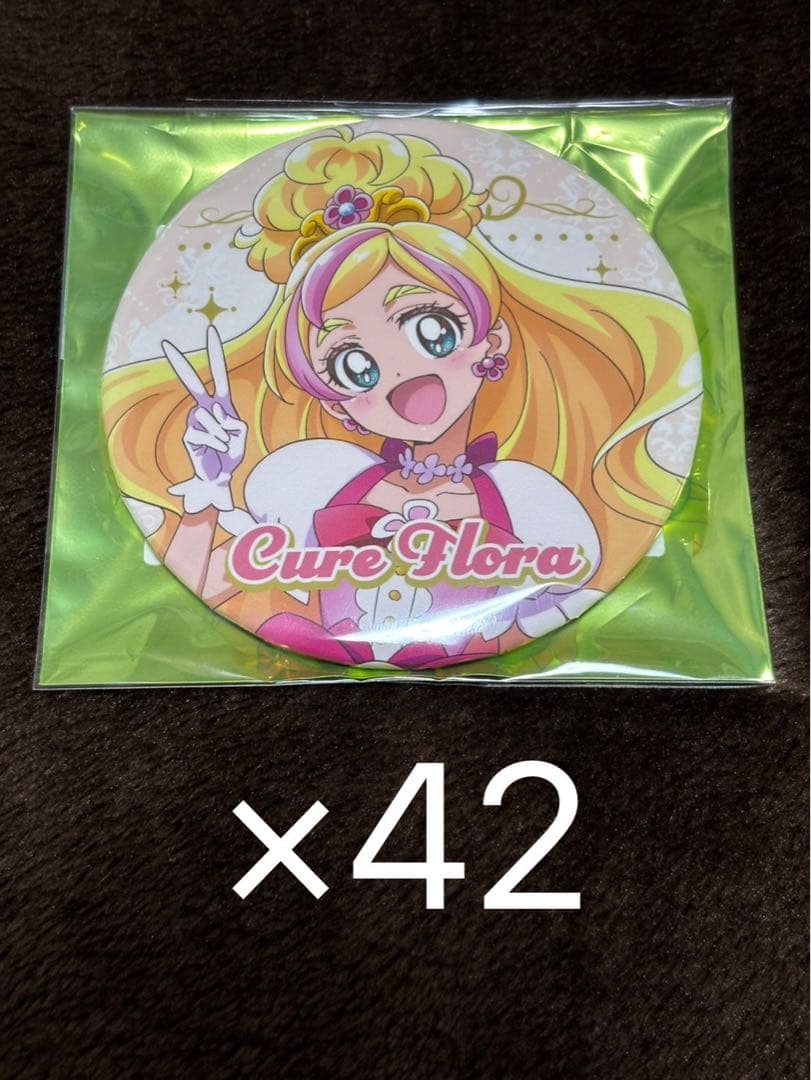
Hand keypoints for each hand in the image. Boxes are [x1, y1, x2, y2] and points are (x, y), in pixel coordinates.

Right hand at [162, 326, 247, 512]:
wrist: (219, 476)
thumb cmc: (231, 454)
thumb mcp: (241, 436)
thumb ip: (234, 421)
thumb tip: (216, 411)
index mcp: (221, 404)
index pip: (219, 376)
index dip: (215, 355)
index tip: (210, 332)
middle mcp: (204, 408)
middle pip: (192, 383)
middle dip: (180, 364)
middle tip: (165, 344)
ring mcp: (194, 420)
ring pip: (210, 416)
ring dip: (223, 434)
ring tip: (224, 446)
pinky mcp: (188, 435)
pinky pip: (205, 432)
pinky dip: (217, 442)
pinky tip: (217, 450)